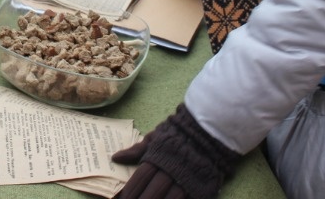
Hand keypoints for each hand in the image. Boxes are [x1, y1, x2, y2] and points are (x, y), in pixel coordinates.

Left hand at [112, 105, 239, 198]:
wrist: (209, 131)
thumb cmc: (178, 134)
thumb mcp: (155, 137)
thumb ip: (136, 150)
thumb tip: (115, 157)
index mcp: (158, 158)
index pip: (140, 179)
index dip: (130, 192)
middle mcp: (171, 171)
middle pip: (153, 193)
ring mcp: (187, 181)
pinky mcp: (200, 188)